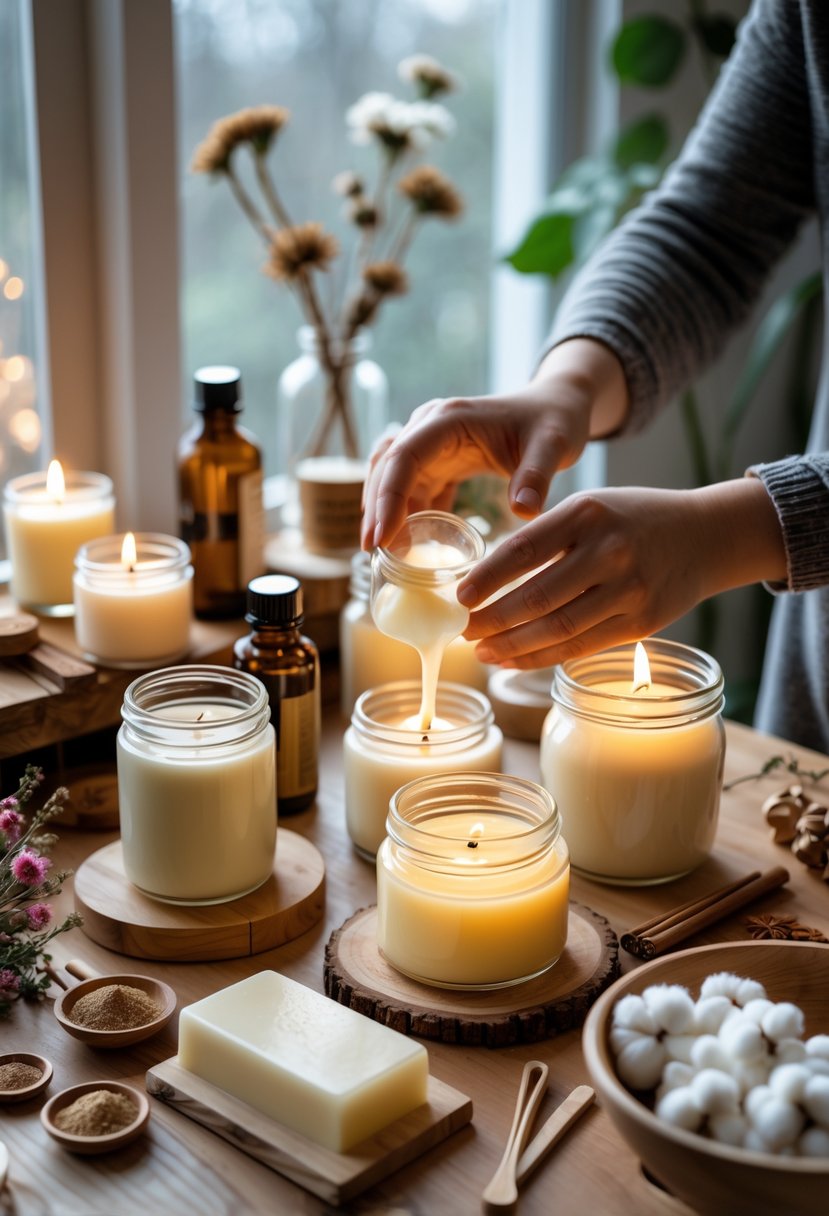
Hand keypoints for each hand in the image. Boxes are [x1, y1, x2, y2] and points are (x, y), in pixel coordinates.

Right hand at [361, 338, 628, 548]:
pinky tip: (407, 545)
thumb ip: (538, 475)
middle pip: (387, 467)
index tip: (382, 536)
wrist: (557, 408)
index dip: (387, 496)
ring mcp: (432, 444)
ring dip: (383, 511)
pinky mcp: (439, 461)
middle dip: (377, 509)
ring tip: (381, 553)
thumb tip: (523, 511)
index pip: (404, 456)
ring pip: (391, 476)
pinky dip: (404, 513)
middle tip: (373, 552)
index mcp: (449, 419)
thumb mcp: (553, 445)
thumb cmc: (555, 422)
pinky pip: (411, 487)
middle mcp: (431, 427)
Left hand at [458, 479, 786, 667]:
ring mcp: (628, 590)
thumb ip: (546, 536)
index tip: (459, 598)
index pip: (524, 550)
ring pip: (557, 628)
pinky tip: (513, 659)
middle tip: (462, 630)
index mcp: (586, 514)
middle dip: (492, 620)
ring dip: (512, 645)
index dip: (487, 579)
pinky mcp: (641, 623)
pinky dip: (542, 656)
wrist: (705, 536)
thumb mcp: (589, 508)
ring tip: (481, 651)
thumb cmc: (630, 520)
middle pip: (537, 597)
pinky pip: (581, 646)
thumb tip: (486, 577)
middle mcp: (608, 552)